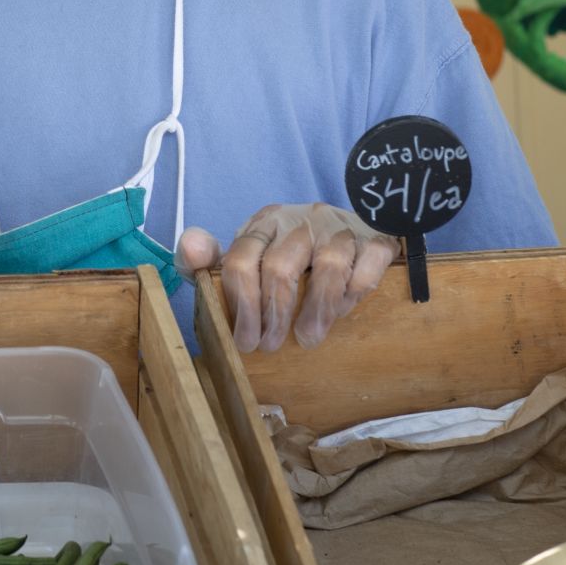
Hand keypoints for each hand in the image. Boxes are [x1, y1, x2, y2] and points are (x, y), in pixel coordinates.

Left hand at [178, 203, 396, 352]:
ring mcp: (339, 226)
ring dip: (316, 309)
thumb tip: (190, 245)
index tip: (245, 341)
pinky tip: (343, 309)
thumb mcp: (247, 255)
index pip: (241, 259)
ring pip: (327, 265)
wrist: (350, 229)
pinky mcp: (374, 237)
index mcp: (265, 223)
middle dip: (273, 314)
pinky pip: (367, 263)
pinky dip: (354, 291)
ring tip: (307, 338)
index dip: (241, 305)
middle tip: (271, 345)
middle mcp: (301, 218)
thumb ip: (210, 258)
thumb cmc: (289, 253)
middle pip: (280, 267)